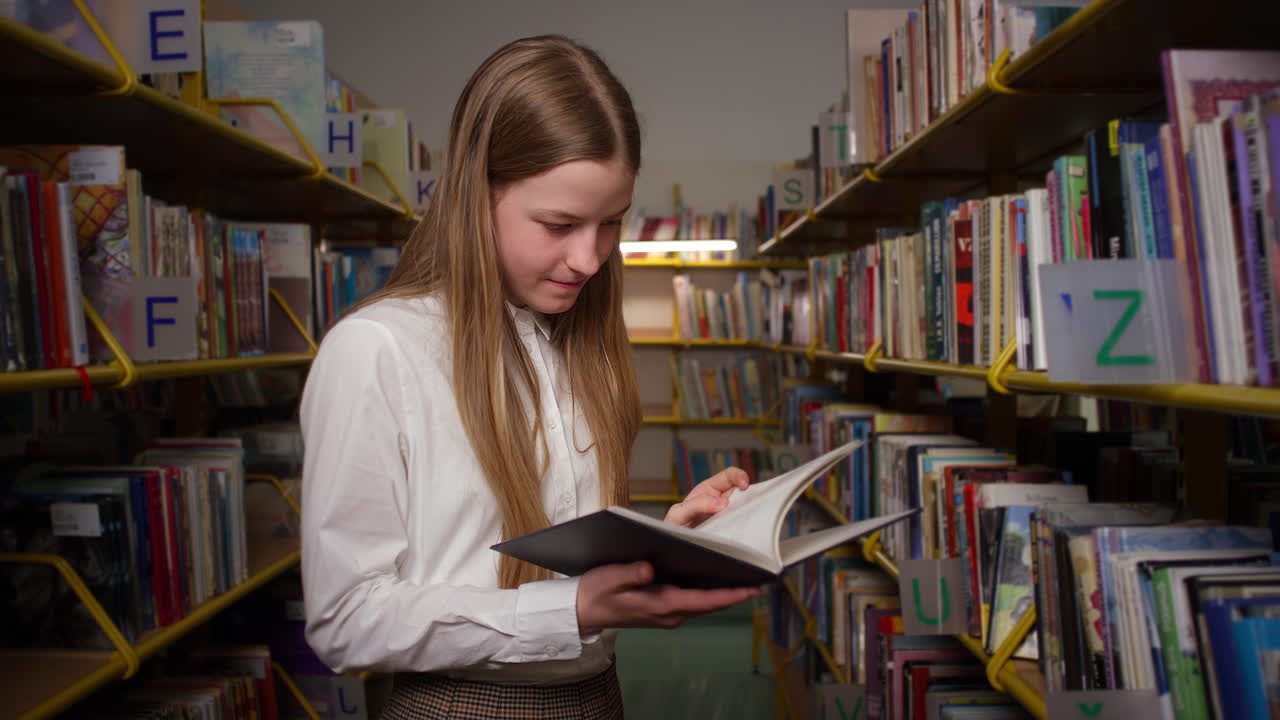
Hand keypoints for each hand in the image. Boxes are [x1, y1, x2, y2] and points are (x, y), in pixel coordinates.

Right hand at [576, 561, 759, 634]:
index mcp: (660, 604)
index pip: (704, 600)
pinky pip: (695, 602)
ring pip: (705, 603)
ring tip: (747, 576)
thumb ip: (629, 573)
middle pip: (711, 604)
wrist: (583, 611)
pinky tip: (719, 578)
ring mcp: (668, 614)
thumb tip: (649, 568)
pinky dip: (710, 593)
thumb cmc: (596, 593)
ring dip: (725, 593)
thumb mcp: (608, 578)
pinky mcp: (665, 610)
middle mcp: (670, 613)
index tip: (753, 588)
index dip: (730, 595)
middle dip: (736, 592)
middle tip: (761, 577)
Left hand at [664, 466, 749, 527]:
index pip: (729, 476)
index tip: (744, 485)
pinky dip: (745, 528)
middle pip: (742, 493)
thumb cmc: (674, 528)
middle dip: (749, 496)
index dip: (739, 476)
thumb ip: (697, 504)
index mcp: (708, 491)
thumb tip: (722, 502)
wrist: (673, 548)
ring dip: (749, 513)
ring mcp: (726, 517)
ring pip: (745, 510)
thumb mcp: (679, 513)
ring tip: (748, 518)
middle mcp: (720, 502)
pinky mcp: (730, 532)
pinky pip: (741, 527)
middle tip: (750, 505)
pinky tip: (744, 531)